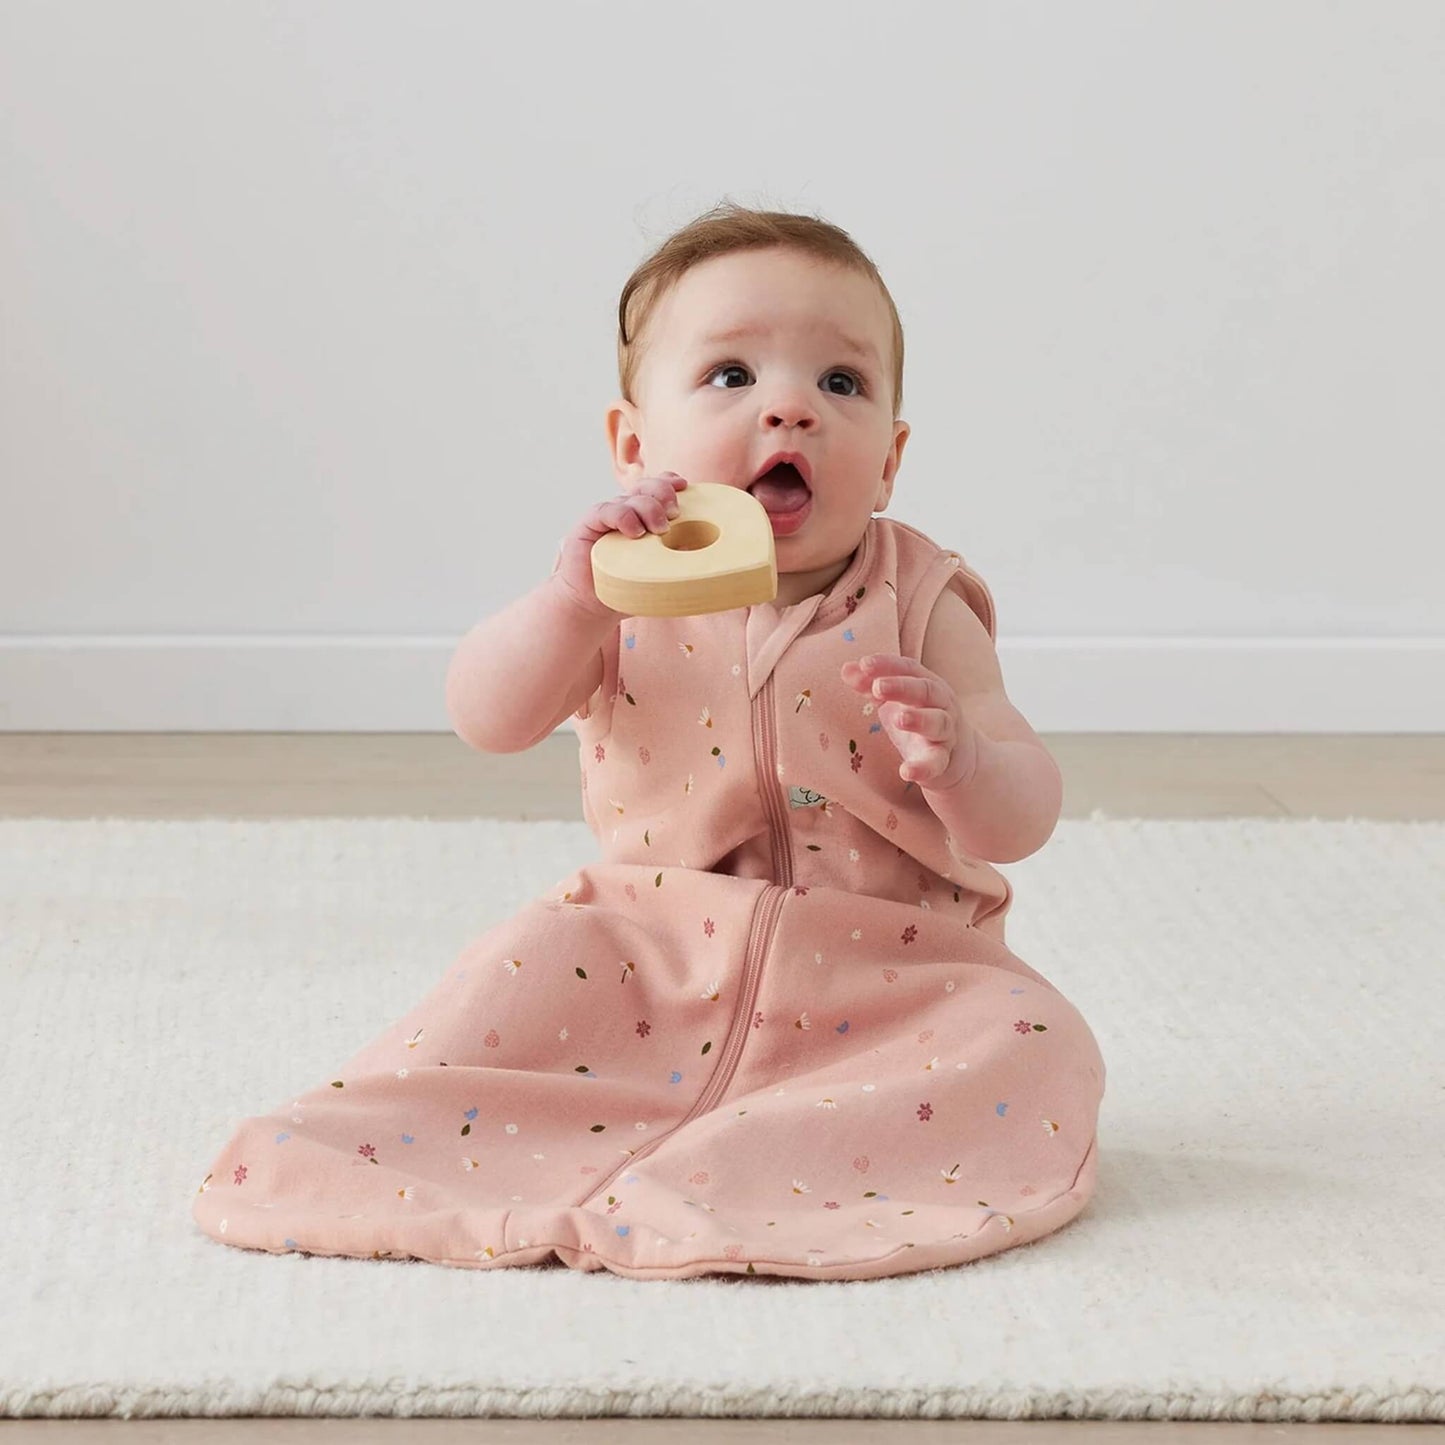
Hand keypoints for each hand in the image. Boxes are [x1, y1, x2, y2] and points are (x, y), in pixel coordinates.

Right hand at [552, 472, 688, 616]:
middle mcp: (626, 510)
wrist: (593, 606)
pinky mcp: (588, 526)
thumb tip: (718, 553)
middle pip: (646, 486)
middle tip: (675, 514)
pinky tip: (635, 531)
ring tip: (660, 530)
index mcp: (644, 515)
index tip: (685, 486)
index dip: (670, 482)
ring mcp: (608, 517)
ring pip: (630, 498)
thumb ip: (683, 556)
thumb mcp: (663, 570)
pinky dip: (623, 516)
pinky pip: (606, 511)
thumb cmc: (630, 589)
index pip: (657, 486)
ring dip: (648, 508)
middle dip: (663, 493)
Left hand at [839, 653, 980, 790]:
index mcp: (927, 685)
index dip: (888, 665)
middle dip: (902, 687)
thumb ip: (870, 685)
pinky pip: (936, 763)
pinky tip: (906, 772)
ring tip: (899, 719)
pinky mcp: (943, 762)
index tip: (865, 664)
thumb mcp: (895, 700)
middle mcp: (941, 705)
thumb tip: (847, 669)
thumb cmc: (920, 719)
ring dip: (920, 719)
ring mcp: (945, 734)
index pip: (909, 669)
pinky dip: (923, 768)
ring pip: (938, 723)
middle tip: (878, 687)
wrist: (957, 758)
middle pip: (926, 691)